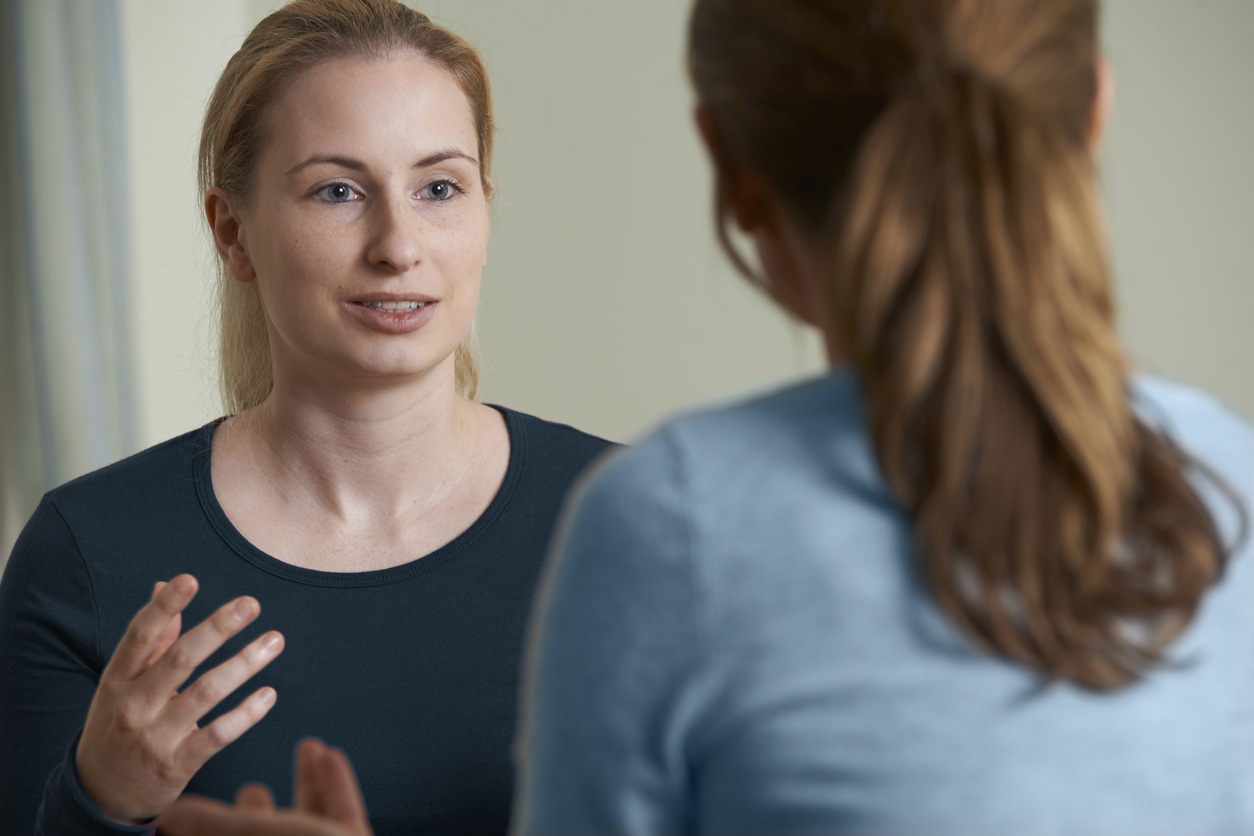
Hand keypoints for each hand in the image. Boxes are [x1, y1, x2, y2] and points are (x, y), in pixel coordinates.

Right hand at [76, 574, 284, 824]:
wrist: (98, 793)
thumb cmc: (117, 722)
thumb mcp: (122, 682)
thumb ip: (151, 638)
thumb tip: (163, 585)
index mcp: (118, 678)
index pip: (140, 636)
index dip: (163, 607)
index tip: (189, 579)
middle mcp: (134, 704)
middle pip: (180, 659)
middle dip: (217, 629)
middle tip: (250, 603)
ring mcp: (155, 736)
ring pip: (206, 693)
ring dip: (244, 663)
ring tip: (275, 640)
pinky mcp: (177, 764)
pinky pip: (218, 735)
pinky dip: (246, 714)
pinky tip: (269, 693)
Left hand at [159, 739, 372, 835]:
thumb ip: (208, 824)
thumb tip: (171, 814)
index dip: (211, 825)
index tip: (199, 804)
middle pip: (266, 835)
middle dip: (259, 809)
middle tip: (251, 788)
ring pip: (309, 818)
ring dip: (307, 781)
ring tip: (307, 747)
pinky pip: (342, 810)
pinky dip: (336, 783)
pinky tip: (330, 756)